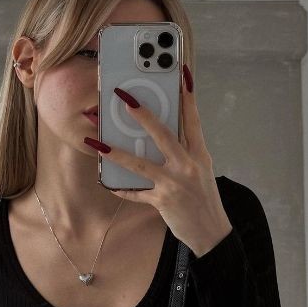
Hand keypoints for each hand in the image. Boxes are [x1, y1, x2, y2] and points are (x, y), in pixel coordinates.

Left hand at [84, 64, 232, 256]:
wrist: (211, 233)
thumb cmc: (204, 200)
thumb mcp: (201, 172)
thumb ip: (184, 153)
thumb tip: (161, 137)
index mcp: (199, 155)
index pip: (193, 120)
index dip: (188, 96)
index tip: (182, 73)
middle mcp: (188, 166)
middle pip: (163, 135)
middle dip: (142, 115)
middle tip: (124, 97)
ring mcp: (174, 184)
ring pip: (140, 164)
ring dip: (115, 152)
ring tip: (96, 141)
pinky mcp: (162, 201)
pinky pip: (136, 193)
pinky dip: (121, 189)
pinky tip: (107, 183)